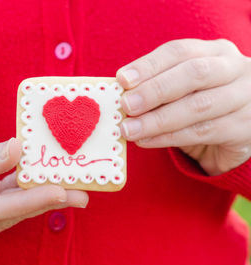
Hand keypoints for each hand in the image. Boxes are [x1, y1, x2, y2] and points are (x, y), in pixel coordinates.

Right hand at [0, 133, 87, 250]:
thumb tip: (19, 150)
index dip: (30, 201)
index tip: (59, 192)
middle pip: (12, 213)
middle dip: (46, 201)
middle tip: (80, 194)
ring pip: (15, 208)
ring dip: (42, 195)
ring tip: (74, 188)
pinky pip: (10, 199)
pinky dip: (28, 188)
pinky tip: (51, 180)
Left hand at [116, 39, 250, 175]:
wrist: (236, 132)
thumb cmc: (201, 103)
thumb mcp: (183, 87)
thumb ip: (158, 86)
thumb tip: (122, 93)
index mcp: (216, 52)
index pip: (179, 51)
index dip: (149, 65)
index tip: (122, 79)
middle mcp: (236, 69)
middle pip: (194, 73)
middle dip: (154, 90)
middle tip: (126, 105)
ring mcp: (245, 98)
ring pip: (198, 106)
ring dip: (157, 120)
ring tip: (129, 129)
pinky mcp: (245, 128)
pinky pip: (202, 132)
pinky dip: (168, 137)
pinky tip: (146, 140)